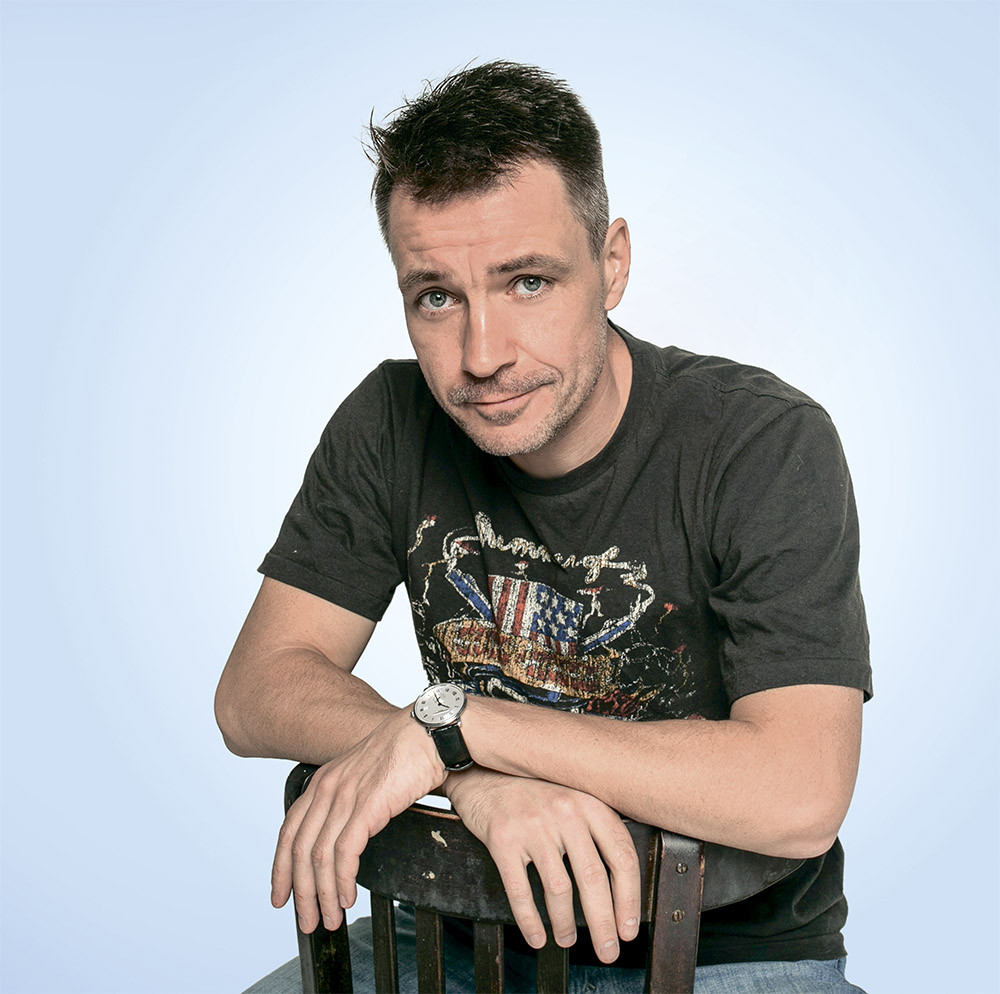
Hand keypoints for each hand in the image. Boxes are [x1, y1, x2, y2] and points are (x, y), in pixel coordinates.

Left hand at [271, 708, 445, 932]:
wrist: (429, 731)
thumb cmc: (406, 751)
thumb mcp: (365, 775)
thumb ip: (350, 799)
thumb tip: (348, 833)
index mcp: (324, 780)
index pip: (290, 830)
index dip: (281, 867)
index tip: (281, 894)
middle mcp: (328, 788)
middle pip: (299, 849)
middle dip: (300, 891)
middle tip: (306, 921)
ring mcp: (346, 796)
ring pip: (319, 857)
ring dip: (323, 894)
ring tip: (331, 918)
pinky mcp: (367, 805)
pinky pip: (345, 853)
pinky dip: (342, 881)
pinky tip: (347, 897)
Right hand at [445, 770, 639, 962]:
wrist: (481, 769)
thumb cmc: (531, 788)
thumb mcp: (571, 793)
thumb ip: (595, 825)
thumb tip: (620, 881)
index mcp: (588, 802)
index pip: (621, 855)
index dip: (629, 898)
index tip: (628, 926)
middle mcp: (564, 811)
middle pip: (593, 878)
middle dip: (603, 923)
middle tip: (607, 950)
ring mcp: (533, 825)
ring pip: (558, 889)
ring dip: (566, 924)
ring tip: (567, 940)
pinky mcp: (503, 838)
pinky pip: (520, 890)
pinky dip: (530, 920)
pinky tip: (536, 935)